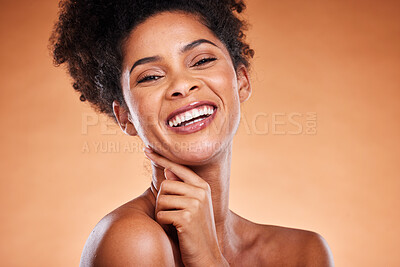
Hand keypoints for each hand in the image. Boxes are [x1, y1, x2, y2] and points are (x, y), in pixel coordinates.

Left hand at [144, 147, 227, 266]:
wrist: (207, 255)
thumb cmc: (196, 230)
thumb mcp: (193, 206)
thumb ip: (183, 188)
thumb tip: (168, 171)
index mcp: (203, 186)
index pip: (178, 167)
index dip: (161, 158)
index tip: (146, 149)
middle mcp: (201, 192)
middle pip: (165, 185)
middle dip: (161, 201)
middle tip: (170, 214)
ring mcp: (195, 204)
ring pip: (161, 199)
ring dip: (161, 213)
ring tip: (173, 223)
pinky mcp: (187, 217)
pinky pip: (161, 214)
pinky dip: (162, 224)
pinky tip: (174, 230)